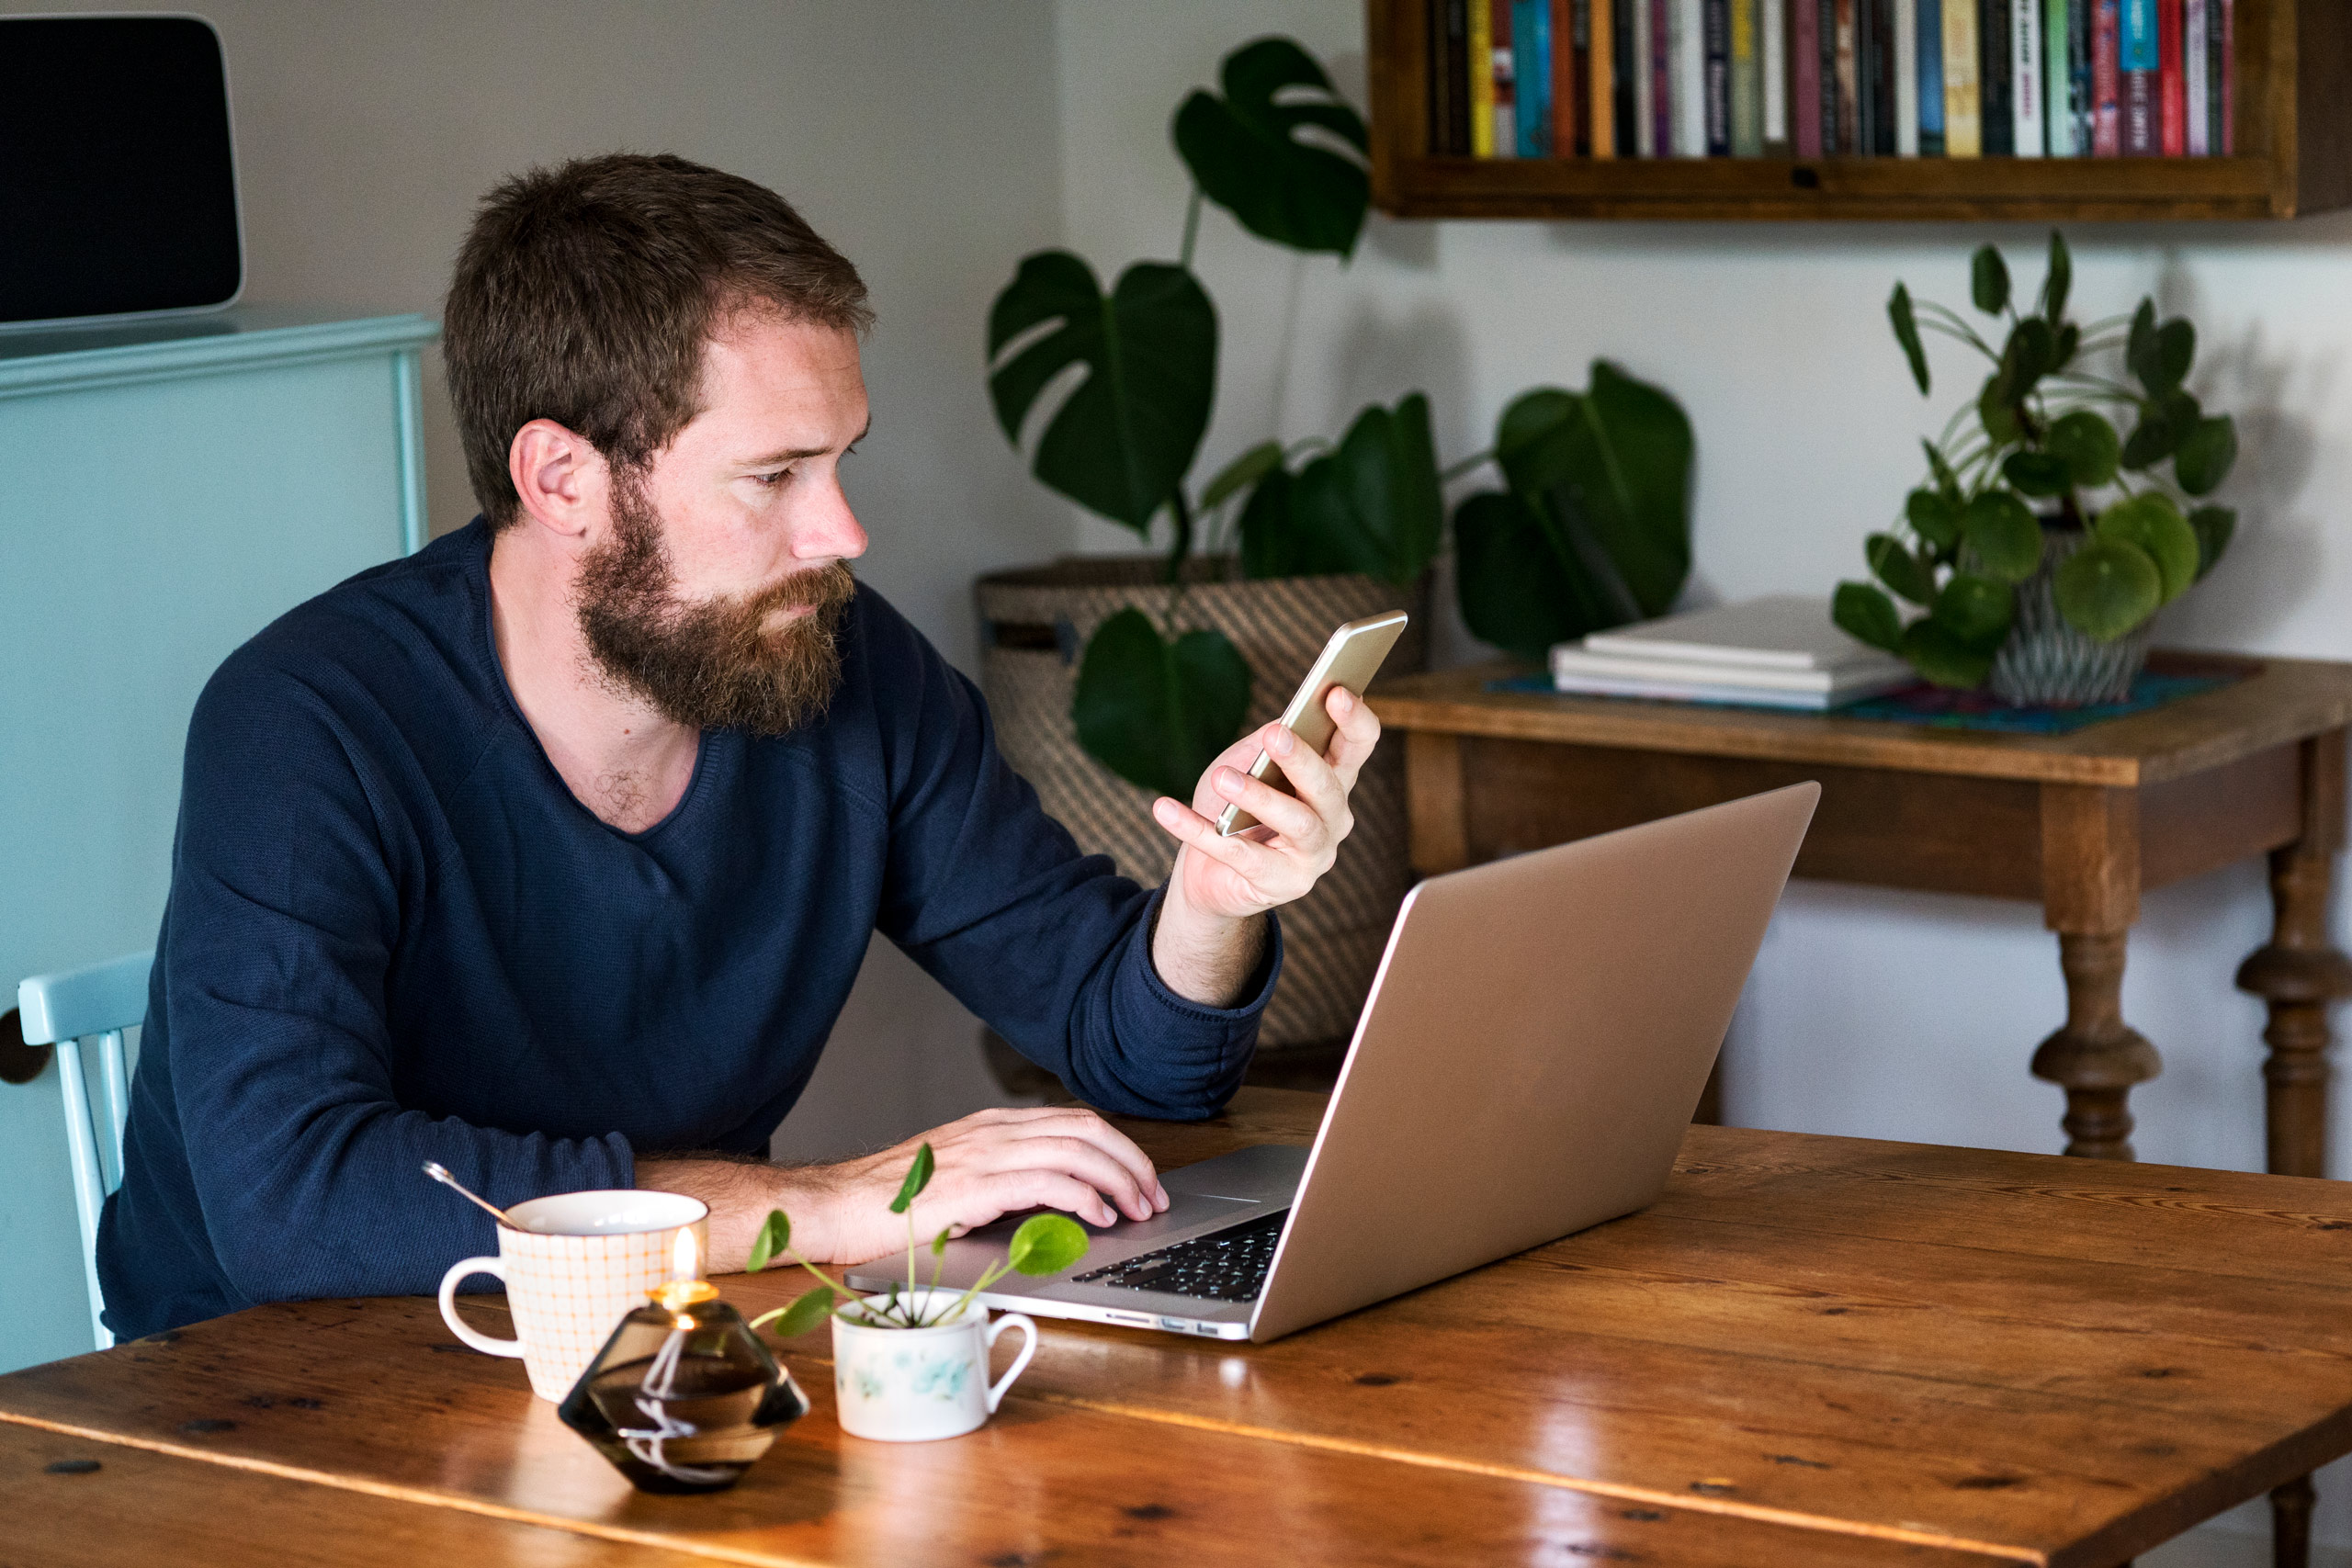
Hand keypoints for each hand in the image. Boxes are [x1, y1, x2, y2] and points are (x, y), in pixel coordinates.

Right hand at [643, 1106, 1170, 1269]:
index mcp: (990, 1127)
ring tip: (1136, 1209)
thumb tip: (1056, 1204)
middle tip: (1152, 1196)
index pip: (1072, 1122)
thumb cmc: (885, 1205)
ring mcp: (983, 1153)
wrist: (832, 1207)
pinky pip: (1047, 1180)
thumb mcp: (955, 1182)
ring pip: (1075, 1150)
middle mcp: (992, 1131)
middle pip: (1085, 1128)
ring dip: (1117, 1180)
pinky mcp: (974, 1184)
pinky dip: (1083, 1195)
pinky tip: (1098, 1216)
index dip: (1116, 1149)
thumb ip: (1000, 1182)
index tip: (1140, 1180)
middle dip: (1130, 1161)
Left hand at [1150, 685, 1380, 923]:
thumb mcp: (1246, 765)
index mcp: (1333, 779)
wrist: (1211, 872)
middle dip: (1303, 760)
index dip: (1354, 720)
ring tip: (1222, 777)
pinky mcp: (1283, 884)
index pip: (1358, 745)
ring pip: (1296, 823)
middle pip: (1328, 787)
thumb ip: (1264, 746)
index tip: (1336, 693)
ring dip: (1257, 796)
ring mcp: (1314, 856)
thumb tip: (1279, 729)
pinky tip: (1165, 809)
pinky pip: (1238, 853)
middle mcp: (1334, 818)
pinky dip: (1196, 830)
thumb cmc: (1235, 809)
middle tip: (1276, 734)